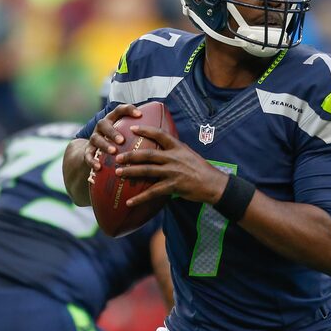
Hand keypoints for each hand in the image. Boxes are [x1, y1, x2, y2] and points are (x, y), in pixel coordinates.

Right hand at [85, 104, 143, 172]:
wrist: (96, 153)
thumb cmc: (121, 145)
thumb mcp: (130, 137)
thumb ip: (144, 135)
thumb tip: (168, 136)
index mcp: (113, 120)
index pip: (120, 110)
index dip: (128, 110)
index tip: (139, 115)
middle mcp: (102, 127)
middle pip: (104, 123)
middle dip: (113, 131)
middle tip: (122, 140)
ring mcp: (93, 139)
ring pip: (95, 138)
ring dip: (104, 145)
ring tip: (113, 152)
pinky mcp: (87, 151)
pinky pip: (87, 156)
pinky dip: (92, 161)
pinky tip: (98, 168)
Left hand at [114, 125, 228, 205]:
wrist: (214, 184)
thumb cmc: (201, 169)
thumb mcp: (189, 154)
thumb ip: (175, 151)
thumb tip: (163, 148)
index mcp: (178, 147)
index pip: (159, 134)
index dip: (145, 130)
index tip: (132, 128)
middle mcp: (173, 158)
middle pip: (148, 154)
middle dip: (131, 155)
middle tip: (117, 156)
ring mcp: (173, 172)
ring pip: (147, 171)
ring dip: (130, 172)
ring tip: (118, 173)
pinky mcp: (173, 186)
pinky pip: (153, 192)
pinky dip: (140, 198)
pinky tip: (129, 201)